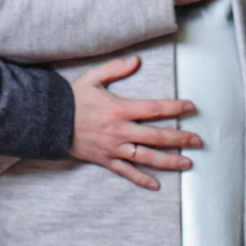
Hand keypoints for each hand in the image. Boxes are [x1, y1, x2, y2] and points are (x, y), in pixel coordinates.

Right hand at [67, 52, 197, 188]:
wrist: (48, 121)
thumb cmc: (71, 98)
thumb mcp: (93, 78)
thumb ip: (116, 68)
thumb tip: (136, 59)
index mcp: (119, 109)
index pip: (154, 108)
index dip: (175, 107)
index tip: (191, 107)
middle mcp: (119, 130)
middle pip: (156, 136)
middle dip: (179, 138)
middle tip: (197, 141)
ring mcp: (113, 148)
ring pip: (146, 157)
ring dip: (168, 161)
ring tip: (186, 163)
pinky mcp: (105, 160)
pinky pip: (126, 172)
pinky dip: (141, 179)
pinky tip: (156, 185)